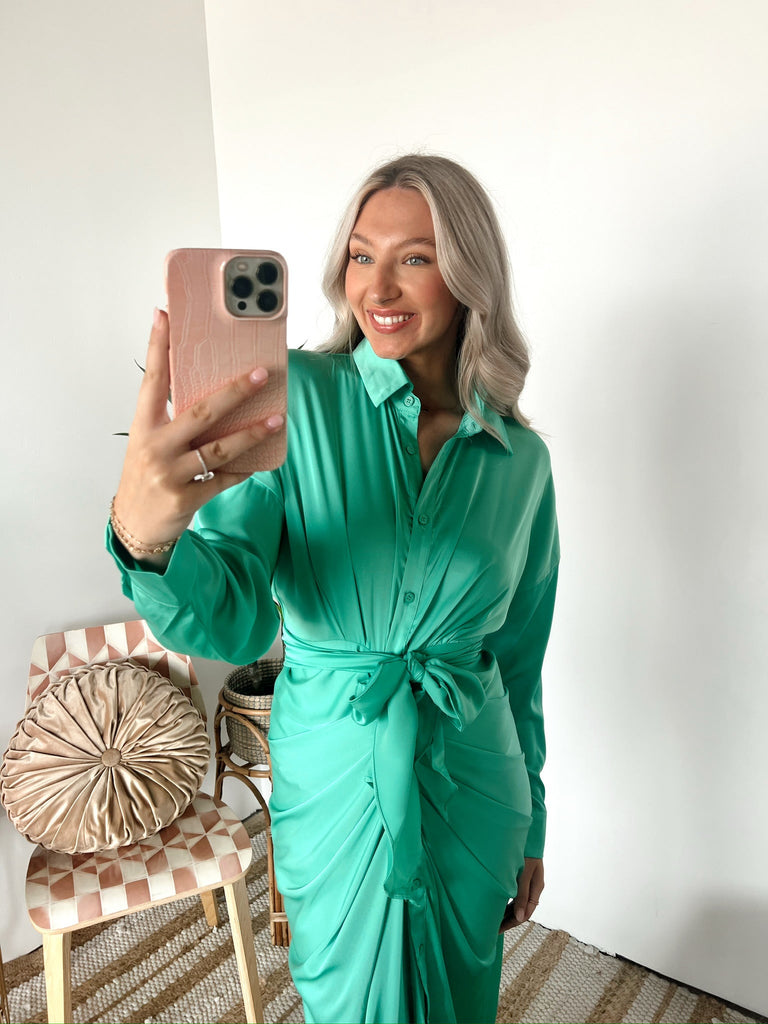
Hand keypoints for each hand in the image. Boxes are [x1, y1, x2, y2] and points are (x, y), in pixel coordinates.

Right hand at [112, 308, 283, 564]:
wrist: (134, 525)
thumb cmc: (147, 475)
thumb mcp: (149, 442)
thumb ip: (171, 417)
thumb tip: (206, 385)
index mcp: (144, 426)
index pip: (152, 380)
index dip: (159, 348)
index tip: (164, 316)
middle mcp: (155, 447)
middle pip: (200, 412)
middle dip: (235, 392)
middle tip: (262, 374)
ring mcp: (170, 474)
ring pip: (219, 449)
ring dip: (253, 433)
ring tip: (277, 420)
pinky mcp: (186, 498)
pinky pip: (223, 479)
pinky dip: (243, 470)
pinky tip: (261, 462)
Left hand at [499, 857, 543, 932]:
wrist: (529, 833)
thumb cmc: (527, 851)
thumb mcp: (524, 873)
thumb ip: (522, 894)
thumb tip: (521, 918)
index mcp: (536, 888)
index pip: (526, 913)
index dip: (512, 923)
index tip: (497, 929)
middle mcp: (533, 887)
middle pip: (521, 910)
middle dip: (508, 920)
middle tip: (492, 928)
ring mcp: (528, 881)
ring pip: (517, 902)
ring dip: (506, 911)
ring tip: (492, 918)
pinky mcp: (521, 875)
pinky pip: (514, 893)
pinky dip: (506, 901)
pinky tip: (496, 903)